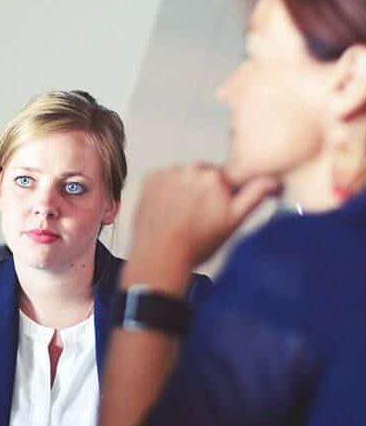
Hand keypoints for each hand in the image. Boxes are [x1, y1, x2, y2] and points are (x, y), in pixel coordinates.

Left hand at [130, 164, 279, 269]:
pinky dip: (165, 190)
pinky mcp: (151, 178)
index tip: (215, 209)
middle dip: (204, 191)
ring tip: (180, 216)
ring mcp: (169, 173)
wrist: (159, 256)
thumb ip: (255, 195)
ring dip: (184, 189)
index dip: (223, 195)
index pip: (227, 178)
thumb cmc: (195, 244)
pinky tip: (167, 210)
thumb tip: (274, 180)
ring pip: (184, 176)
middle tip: (197, 217)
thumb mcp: (233, 222)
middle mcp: (192, 169)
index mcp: (216, 177)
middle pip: (204, 175)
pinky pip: (164, 178)